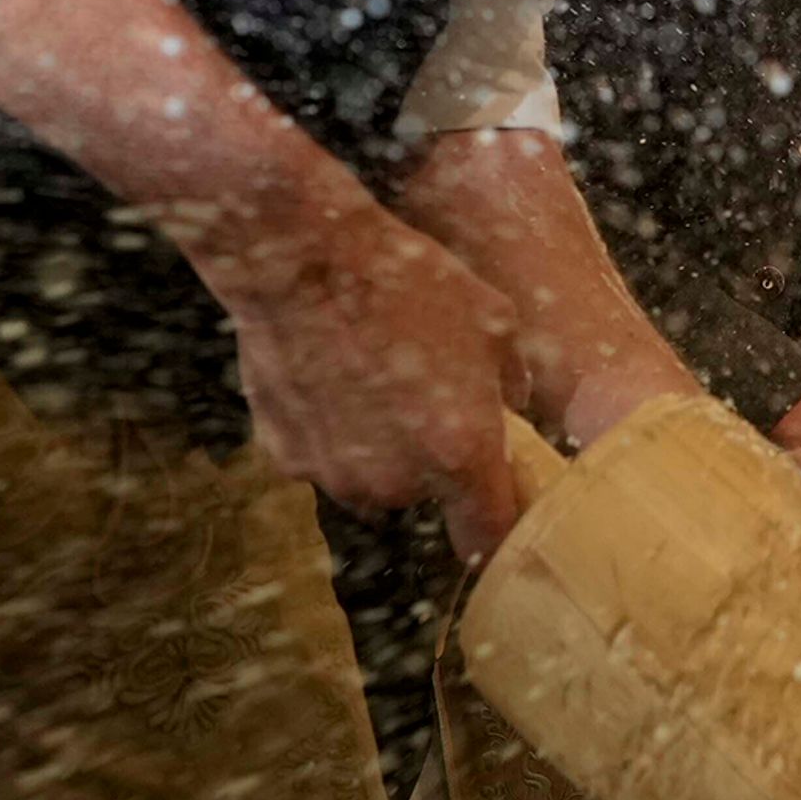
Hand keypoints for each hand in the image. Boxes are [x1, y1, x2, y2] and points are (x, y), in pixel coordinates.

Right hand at [191, 186, 531, 544]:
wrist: (303, 257)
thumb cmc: (406, 280)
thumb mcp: (493, 319)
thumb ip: (513, 379)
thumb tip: (513, 403)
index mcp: (460, 457)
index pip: (488, 542)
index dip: (494, 532)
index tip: (492, 506)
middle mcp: (396, 483)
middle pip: (423, 499)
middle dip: (429, 461)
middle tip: (424, 396)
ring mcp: (335, 474)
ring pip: (368, 480)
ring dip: (376, 449)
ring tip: (372, 376)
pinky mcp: (286, 456)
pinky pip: (321, 457)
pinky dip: (328, 430)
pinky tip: (329, 374)